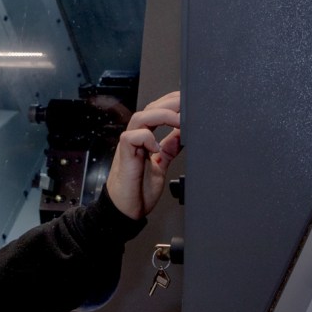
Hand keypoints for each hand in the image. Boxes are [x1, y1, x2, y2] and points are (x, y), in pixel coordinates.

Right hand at [105, 91, 181, 219]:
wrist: (127, 211)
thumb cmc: (139, 190)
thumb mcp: (161, 164)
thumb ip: (169, 148)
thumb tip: (182, 134)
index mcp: (144, 138)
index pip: (156, 110)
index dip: (170, 102)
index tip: (187, 101)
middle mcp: (136, 138)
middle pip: (149, 108)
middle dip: (169, 103)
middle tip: (187, 104)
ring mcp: (129, 146)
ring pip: (141, 117)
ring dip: (161, 115)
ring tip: (178, 121)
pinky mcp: (124, 155)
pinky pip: (131, 137)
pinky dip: (146, 137)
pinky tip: (157, 147)